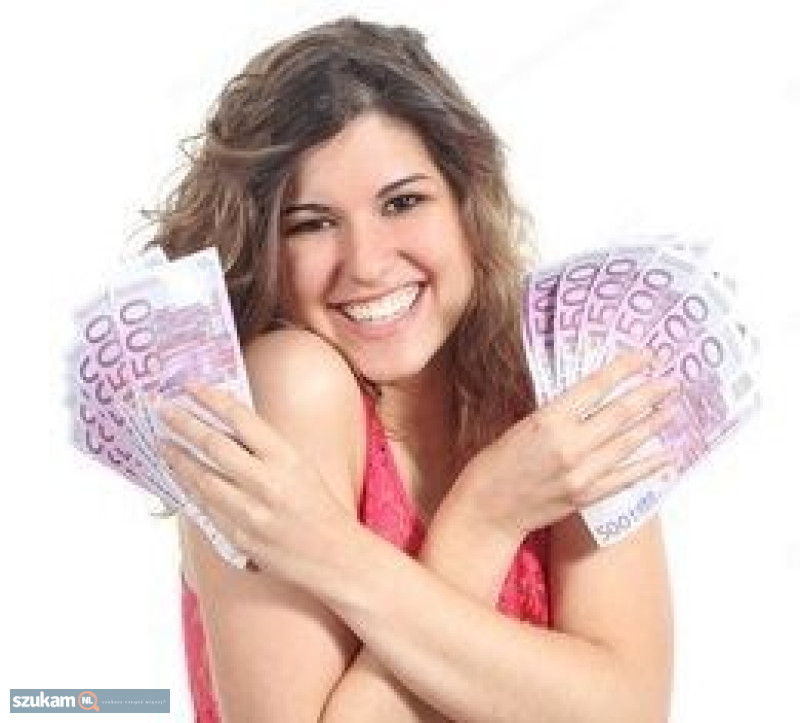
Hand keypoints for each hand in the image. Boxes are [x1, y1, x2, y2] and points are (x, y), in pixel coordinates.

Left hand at [156, 383, 352, 580]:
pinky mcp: (238, 536)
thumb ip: (267, 450)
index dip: (211, 399)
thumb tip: (229, 428)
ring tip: (163, 443)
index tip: (190, 387)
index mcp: (287, 458)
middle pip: (214, 444)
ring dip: (178, 458)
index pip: (241, 418)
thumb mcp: (302, 468)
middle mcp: (267, 482)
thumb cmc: (322, 510)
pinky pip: (206, 507)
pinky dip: (191, 489)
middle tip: (163, 409)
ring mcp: (250, 511)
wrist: (334, 557)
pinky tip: (181, 478)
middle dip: (184, 423)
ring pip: (202, 477)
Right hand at [458, 350, 677, 538]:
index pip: (595, 387)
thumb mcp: (521, 425)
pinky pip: (625, 478)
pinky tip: (667, 455)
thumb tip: (588, 397)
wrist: (488, 508)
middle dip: (649, 394)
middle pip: (619, 413)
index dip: (624, 369)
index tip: (645, 357)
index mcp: (548, 420)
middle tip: (670, 382)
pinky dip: (648, 466)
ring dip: (653, 424)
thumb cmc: (496, 463)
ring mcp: (581, 473)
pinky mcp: (587, 496)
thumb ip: (556, 413)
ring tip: (672, 409)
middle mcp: (569, 445)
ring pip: (627, 443)